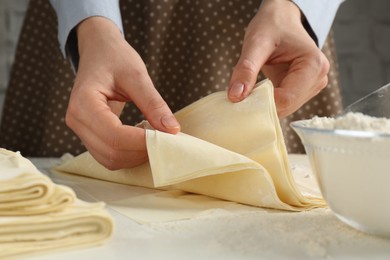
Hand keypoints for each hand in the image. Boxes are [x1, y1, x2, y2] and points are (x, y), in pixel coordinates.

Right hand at [66, 17, 179, 169]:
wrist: (98, 52)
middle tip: (166, 140)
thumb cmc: (115, 58)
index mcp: (83, 103)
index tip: (167, 137)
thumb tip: (172, 130)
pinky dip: (130, 154)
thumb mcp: (137, 75)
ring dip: (136, 156)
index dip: (142, 142)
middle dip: (141, 151)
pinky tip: (144, 140)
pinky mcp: (89, 136)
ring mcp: (80, 131)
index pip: (114, 135)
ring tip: (156, 139)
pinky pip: (109, 156)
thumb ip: (153, 103)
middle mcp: (76, 121)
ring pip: (110, 159)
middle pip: (112, 152)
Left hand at [228, 0, 328, 117]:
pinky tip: (255, 93)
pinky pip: (282, 105)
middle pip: (286, 106)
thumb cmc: (272, 26)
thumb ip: (246, 69)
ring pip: (284, 108)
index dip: (261, 103)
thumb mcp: (256, 43)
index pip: (287, 99)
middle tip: (239, 98)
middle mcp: (318, 79)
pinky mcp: (302, 91)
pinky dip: (266, 102)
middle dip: (262, 105)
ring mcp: (311, 86)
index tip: (239, 101)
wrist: (280, 20)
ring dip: (264, 105)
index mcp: (314, 65)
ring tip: (248, 92)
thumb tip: (235, 96)